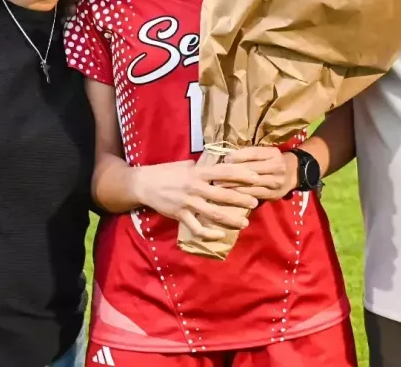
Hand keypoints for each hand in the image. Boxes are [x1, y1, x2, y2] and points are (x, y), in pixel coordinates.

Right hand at [132, 160, 259, 239]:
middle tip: (255, 202)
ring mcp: (188, 202)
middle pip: (223, 194)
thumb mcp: (186, 165)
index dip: (242, 174)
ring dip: (231, 219)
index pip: (225, 172)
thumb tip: (218, 165)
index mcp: (198, 172)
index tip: (256, 177)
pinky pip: (197, 228)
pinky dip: (209, 234)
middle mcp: (195, 187)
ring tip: (244, 222)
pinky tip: (220, 235)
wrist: (144, 184)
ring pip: (214, 213)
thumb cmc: (166, 172)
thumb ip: (202, 167)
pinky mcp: (180, 215)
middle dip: (241, 199)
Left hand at [223, 147, 296, 200]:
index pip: (254, 153)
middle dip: (231, 173)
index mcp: (273, 154)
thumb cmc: (274, 160)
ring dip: (233, 186)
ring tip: (218, 186)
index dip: (238, 156)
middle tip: (215, 175)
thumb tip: (227, 156)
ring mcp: (276, 182)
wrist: (295, 172)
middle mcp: (277, 167)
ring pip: (251, 184)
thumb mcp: (266, 152)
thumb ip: (251, 154)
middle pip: (251, 170)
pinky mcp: (274, 195)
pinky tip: (230, 194)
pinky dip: (241, 195)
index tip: (225, 159)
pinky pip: (255, 195)